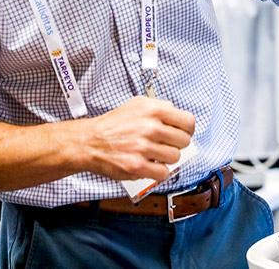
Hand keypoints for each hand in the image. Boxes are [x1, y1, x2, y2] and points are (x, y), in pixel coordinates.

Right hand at [80, 96, 194, 181]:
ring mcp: (143, 147)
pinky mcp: (137, 166)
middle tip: (166, 145)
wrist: (90, 141)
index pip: (188, 121)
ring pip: (175, 157)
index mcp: (153, 110)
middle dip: (176, 145)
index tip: (182, 133)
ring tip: (155, 155)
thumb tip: (178, 117)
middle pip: (184, 141)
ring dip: (167, 159)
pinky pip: (163, 173)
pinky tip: (151, 165)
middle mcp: (150, 127)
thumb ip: (160, 107)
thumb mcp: (137, 105)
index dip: (187, 129)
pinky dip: (159, 172)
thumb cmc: (114, 124)